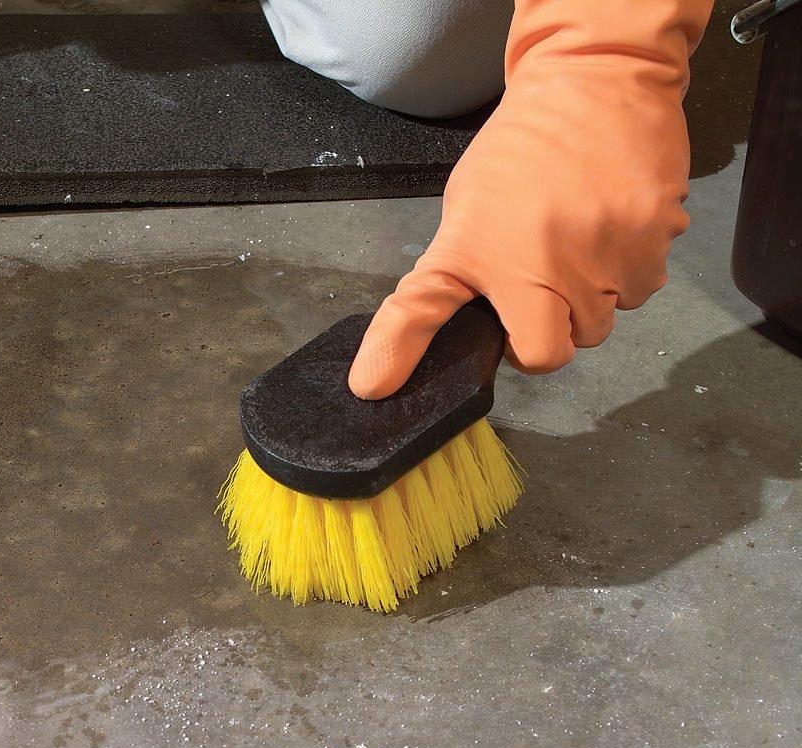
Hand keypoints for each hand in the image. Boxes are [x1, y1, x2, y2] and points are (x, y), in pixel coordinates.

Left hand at [349, 1, 709, 398]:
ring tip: (575, 244)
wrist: (591, 79)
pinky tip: (608, 229)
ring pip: (608, 318)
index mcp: (500, 263)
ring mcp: (614, 251)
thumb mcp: (457, 222)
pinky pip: (644, 285)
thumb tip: (378, 379)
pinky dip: (628, 269)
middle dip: (552, 325)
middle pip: (566, 347)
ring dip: (592, 297)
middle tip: (541, 278)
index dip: (518, 356)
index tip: (501, 343)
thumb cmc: (515, 155)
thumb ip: (434, 296)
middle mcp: (559, 264)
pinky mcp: (658, 235)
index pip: (527, 353)